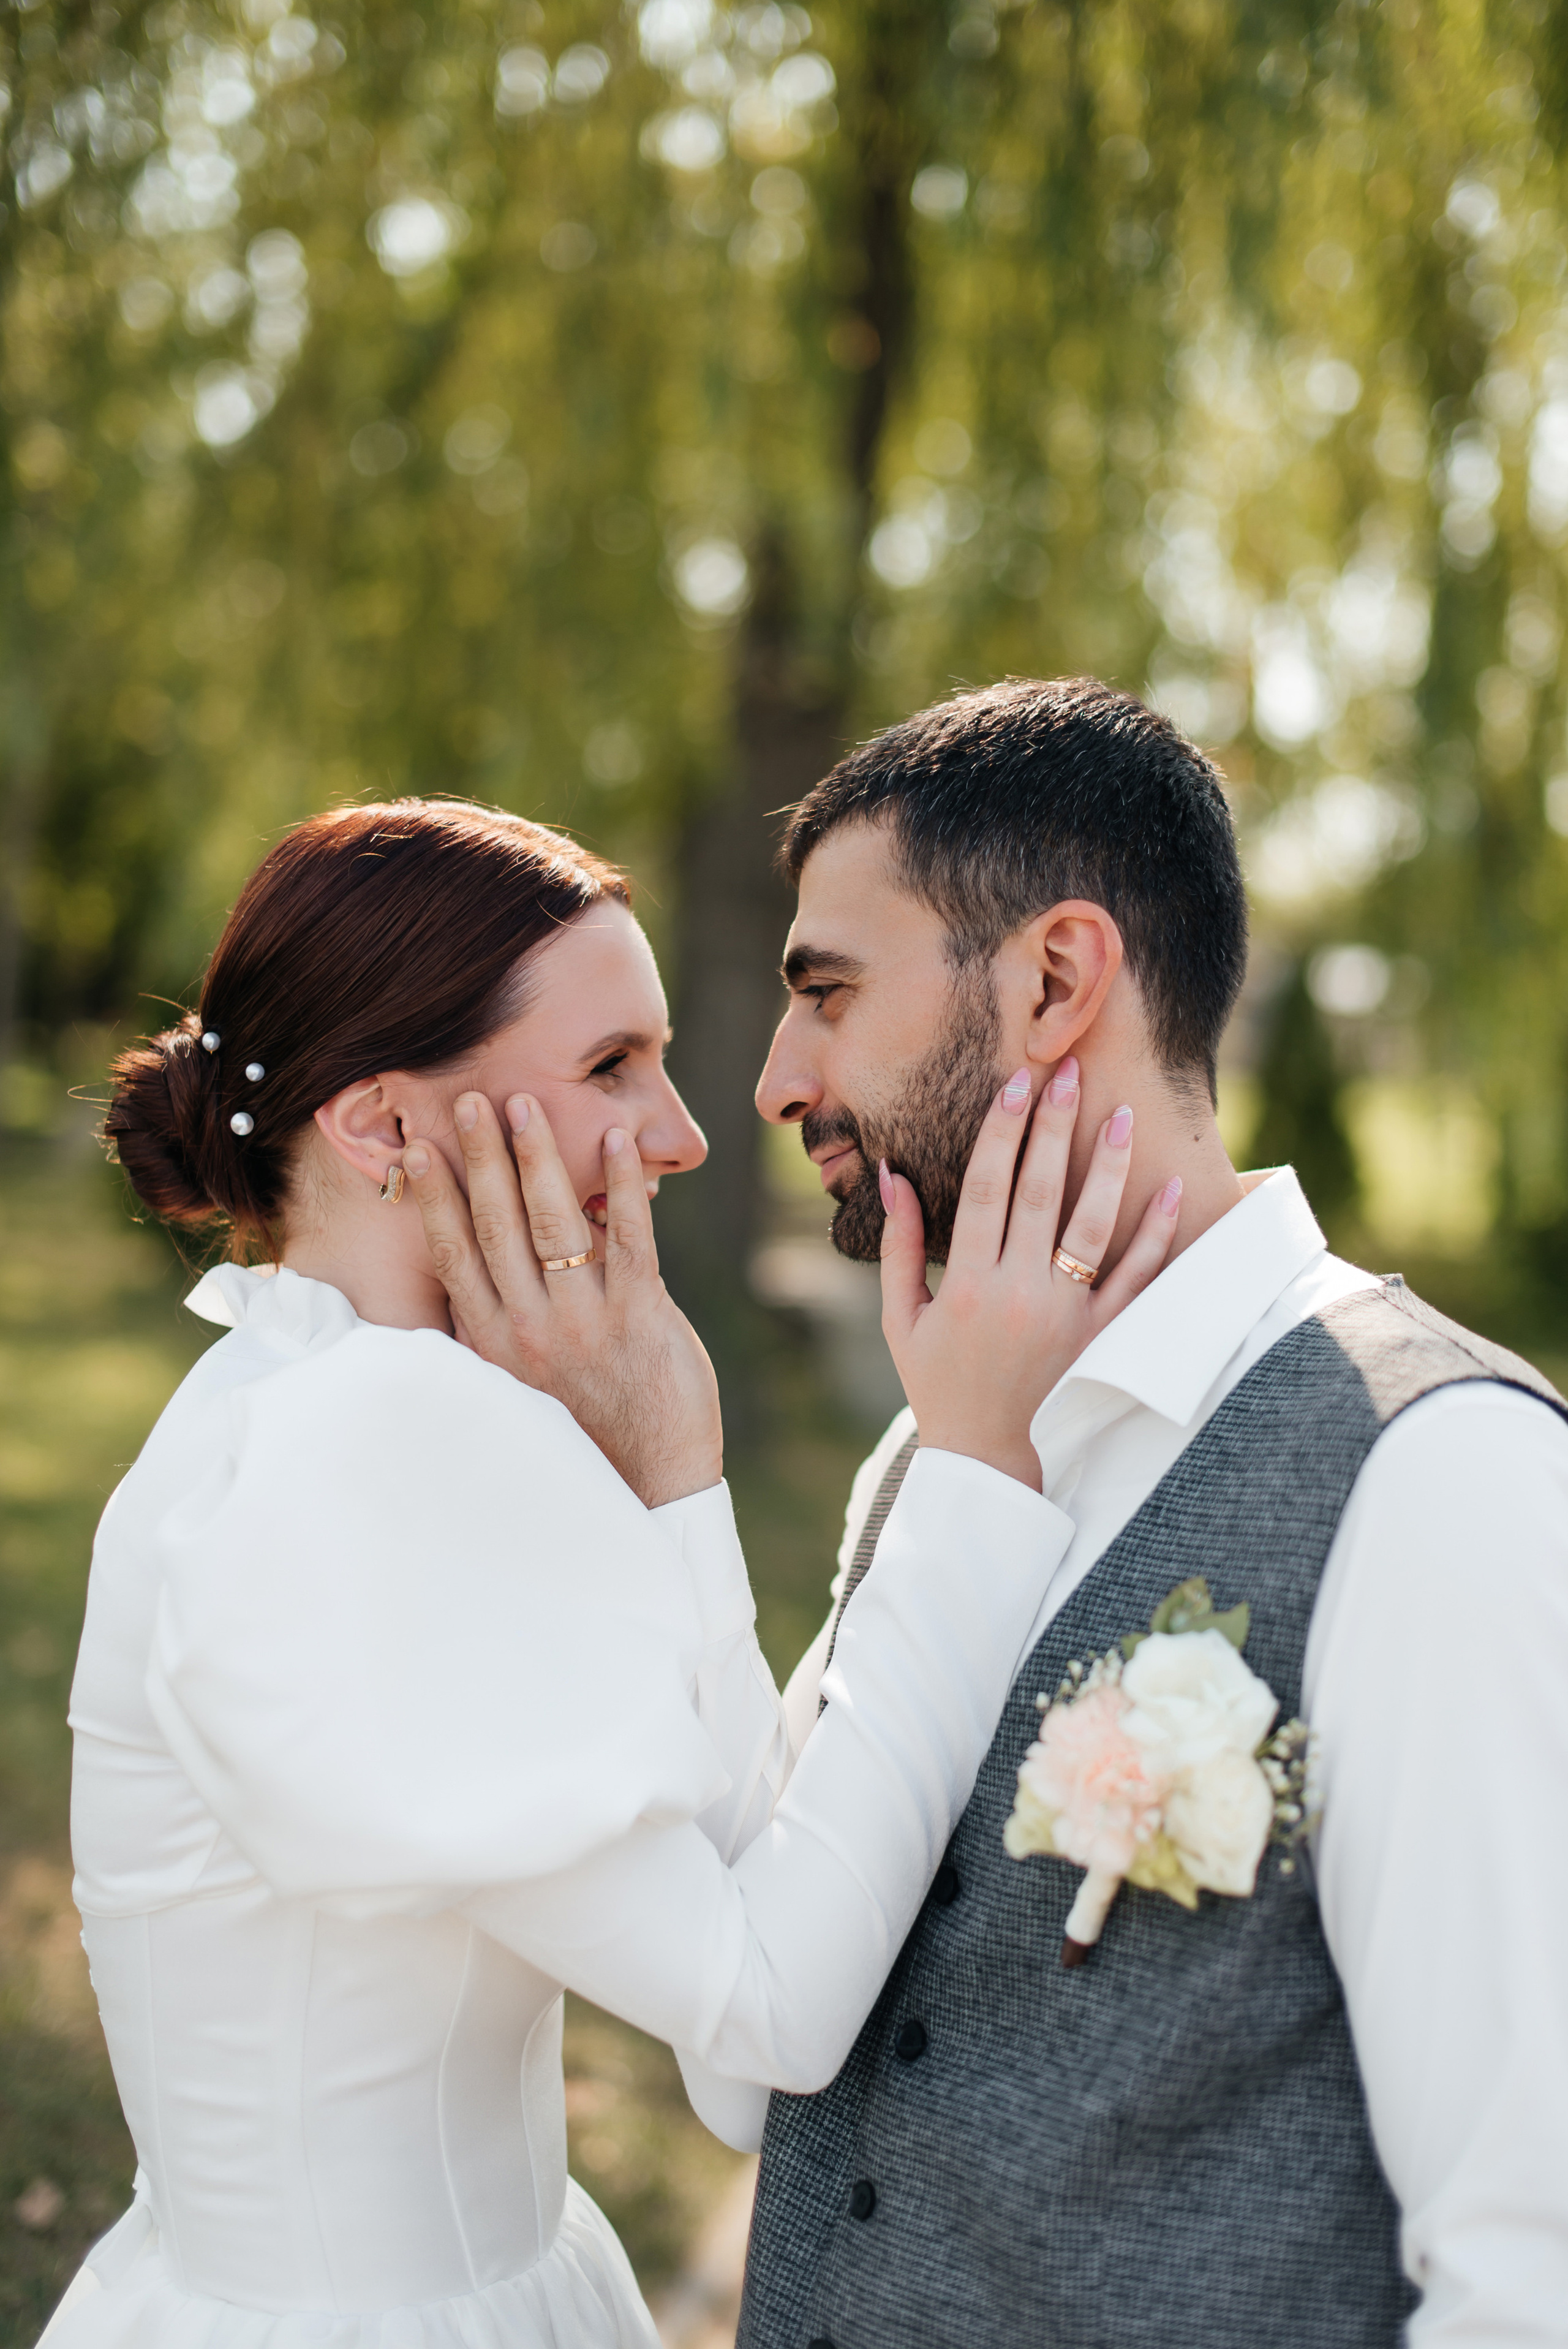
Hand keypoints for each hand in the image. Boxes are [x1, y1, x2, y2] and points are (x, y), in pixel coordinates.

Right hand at [403, 1093, 722, 1508]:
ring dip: (539, 1159)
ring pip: (554, 1224)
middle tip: (469, 1099)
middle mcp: (530, 1330)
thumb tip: (479, 1266)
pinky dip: (621, 1188)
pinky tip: (618, 1142)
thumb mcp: (523, 1381)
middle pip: (496, 1226)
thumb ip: (502, 1327)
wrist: (650, 1485)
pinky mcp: (641, 1318)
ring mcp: (585, 1323)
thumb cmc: (583, 1430)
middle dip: (480, 1158)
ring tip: (527, 1104)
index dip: (435, 1198)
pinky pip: (628, 1239)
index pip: (453, 1255)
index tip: (416, 1149)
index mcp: (493, 1342)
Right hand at [879, 1057, 1180, 1490]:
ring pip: (1092, 1227)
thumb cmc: (937, 1384)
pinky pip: (1136, 1280)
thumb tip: (891, 1174)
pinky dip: (1157, 1236)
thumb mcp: (902, 1318)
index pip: (986, 1188)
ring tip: (1119, 1113)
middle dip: (1054, 1127)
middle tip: (1069, 1072)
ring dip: (1107, 1166)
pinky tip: (1171, 1191)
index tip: (1016, 1084)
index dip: (1001, 1132)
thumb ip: (900, 1245)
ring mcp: (1066, 1316)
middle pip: (1040, 1192)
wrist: (987, 1459)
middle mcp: (1019, 1294)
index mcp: (968, 1284)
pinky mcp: (1101, 1338)